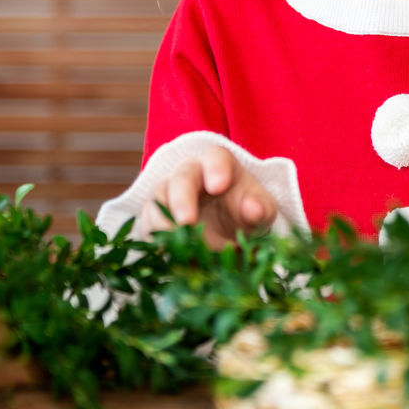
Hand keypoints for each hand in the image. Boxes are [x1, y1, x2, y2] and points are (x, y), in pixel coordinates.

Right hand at [137, 145, 277, 248]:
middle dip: (182, 199)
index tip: (219, 186)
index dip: (215, 168)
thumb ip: (261, 209)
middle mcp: (190, 173)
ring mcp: (169, 193)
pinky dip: (154, 237)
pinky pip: (147, 222)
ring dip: (163, 221)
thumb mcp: (262, 211)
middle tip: (186, 222)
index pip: (215, 157)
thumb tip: (253, 209)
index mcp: (219, 164)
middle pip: (181, 177)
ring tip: (176, 243)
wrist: (228, 233)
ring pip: (158, 199)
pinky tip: (165, 252)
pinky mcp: (154, 216)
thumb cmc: (246, 213)